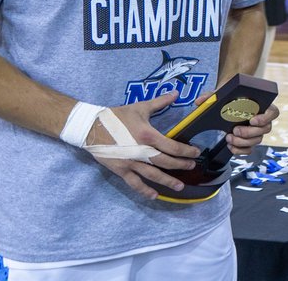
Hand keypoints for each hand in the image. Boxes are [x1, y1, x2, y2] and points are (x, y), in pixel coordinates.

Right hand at [87, 91, 201, 199]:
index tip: (196, 153)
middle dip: (181, 165)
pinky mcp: (120, 170)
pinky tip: (154, 195)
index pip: (172, 147)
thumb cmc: (117, 116)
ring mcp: (131, 163)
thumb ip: (160, 102)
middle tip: (192, 167)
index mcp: (148, 135)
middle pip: (165, 162)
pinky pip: (134, 183)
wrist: (91, 127)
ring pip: (152, 175)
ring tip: (180, 186)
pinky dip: (144, 190)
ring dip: (167, 181)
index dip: (186, 151)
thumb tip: (176, 93)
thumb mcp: (140, 107)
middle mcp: (141, 151)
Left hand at [226, 103, 278, 154]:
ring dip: (241, 141)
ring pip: (257, 141)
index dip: (264, 118)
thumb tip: (232, 100)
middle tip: (236, 130)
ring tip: (230, 137)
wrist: (227, 114)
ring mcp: (258, 134)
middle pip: (265, 130)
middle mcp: (264, 122)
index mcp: (264, 108)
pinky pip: (249, 149)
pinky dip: (238, 149)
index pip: (273, 113)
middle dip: (248, 132)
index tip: (252, 120)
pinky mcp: (250, 143)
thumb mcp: (236, 99)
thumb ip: (239, 100)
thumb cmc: (234, 104)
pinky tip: (230, 145)